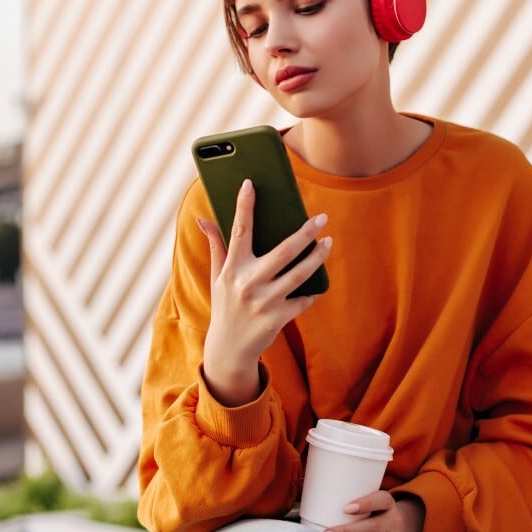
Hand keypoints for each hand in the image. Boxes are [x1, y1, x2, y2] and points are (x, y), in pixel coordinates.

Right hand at [198, 178, 331, 405]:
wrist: (228, 349)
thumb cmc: (225, 305)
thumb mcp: (217, 276)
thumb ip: (216, 246)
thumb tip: (203, 219)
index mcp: (231, 268)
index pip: (239, 230)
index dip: (244, 205)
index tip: (251, 183)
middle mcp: (247, 283)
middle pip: (284, 251)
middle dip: (306, 232)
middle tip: (322, 218)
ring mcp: (264, 302)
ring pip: (300, 274)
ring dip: (318, 256)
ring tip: (328, 242)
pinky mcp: (277, 318)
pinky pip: (303, 299)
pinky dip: (313, 290)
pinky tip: (319, 280)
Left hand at [323, 492, 425, 531]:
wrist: (397, 528)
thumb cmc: (371, 511)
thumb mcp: (369, 499)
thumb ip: (349, 496)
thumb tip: (312, 497)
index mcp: (387, 503)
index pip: (381, 500)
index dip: (365, 504)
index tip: (345, 508)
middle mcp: (394, 521)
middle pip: (372, 528)